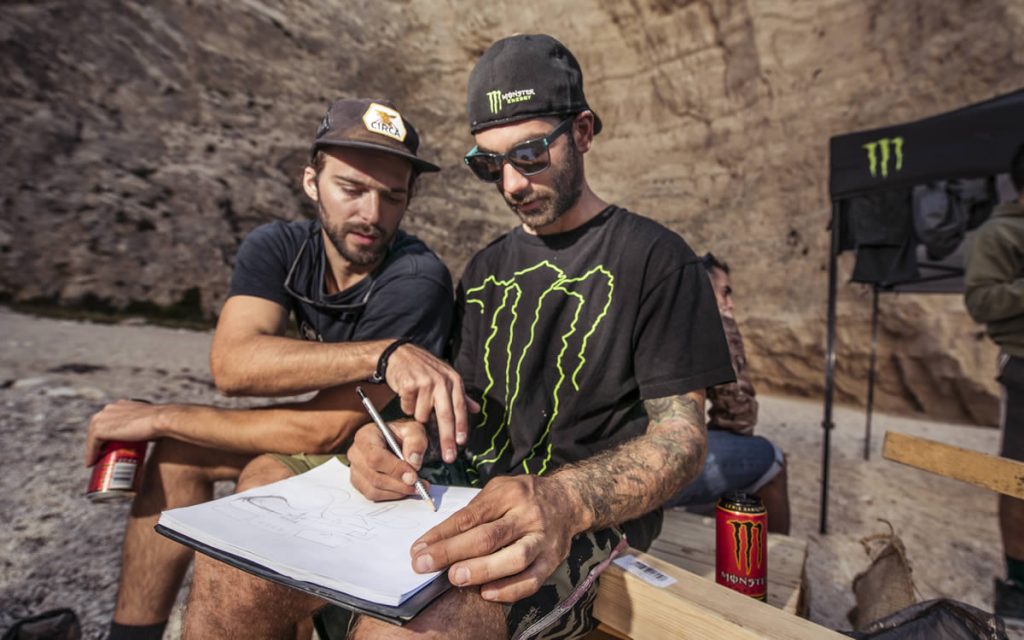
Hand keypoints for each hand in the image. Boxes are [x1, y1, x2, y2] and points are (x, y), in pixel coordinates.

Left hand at [84, 399, 163, 465]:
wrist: (161, 420)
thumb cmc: (162, 422)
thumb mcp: (151, 420)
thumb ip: (147, 424)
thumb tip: (153, 436)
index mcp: (121, 404)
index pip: (108, 420)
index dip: (107, 435)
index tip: (109, 447)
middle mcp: (109, 408)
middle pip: (97, 427)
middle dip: (97, 442)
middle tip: (102, 455)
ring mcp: (103, 418)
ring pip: (92, 436)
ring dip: (92, 450)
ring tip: (96, 461)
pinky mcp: (100, 429)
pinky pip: (91, 444)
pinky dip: (90, 455)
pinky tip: (91, 463)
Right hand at [347, 420, 430, 501]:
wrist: (397, 442)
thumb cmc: (402, 435)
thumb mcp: (414, 430)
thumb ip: (416, 441)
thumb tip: (413, 462)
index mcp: (366, 435)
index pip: (375, 457)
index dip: (395, 469)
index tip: (413, 476)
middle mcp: (356, 453)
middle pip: (374, 477)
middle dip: (399, 484)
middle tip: (419, 484)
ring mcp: (355, 470)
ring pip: (374, 489)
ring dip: (398, 492)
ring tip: (416, 487)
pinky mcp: (359, 483)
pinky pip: (374, 496)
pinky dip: (392, 495)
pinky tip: (404, 489)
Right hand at [384, 344, 479, 463]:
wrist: (399, 354)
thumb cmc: (424, 369)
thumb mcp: (445, 377)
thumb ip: (460, 395)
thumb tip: (476, 409)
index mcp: (453, 380)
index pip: (460, 408)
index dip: (461, 427)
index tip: (461, 443)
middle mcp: (441, 381)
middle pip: (446, 416)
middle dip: (447, 439)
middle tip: (448, 457)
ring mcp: (425, 382)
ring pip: (423, 415)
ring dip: (418, 414)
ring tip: (416, 400)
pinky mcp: (409, 385)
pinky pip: (408, 409)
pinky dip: (407, 406)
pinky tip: (407, 395)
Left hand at [409, 475, 580, 601]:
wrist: (568, 500)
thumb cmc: (523, 496)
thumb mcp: (499, 489)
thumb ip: (475, 510)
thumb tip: (440, 539)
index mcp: (510, 494)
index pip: (471, 516)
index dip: (442, 534)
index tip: (418, 549)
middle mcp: (528, 515)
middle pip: (489, 536)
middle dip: (453, 552)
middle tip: (425, 564)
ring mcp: (542, 539)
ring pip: (514, 558)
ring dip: (482, 570)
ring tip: (455, 579)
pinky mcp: (553, 560)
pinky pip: (532, 579)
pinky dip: (509, 589)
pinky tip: (487, 593)